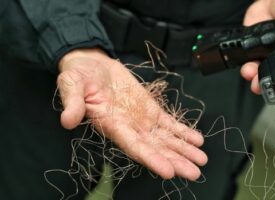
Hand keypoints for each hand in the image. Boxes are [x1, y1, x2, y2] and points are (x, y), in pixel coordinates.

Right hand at [57, 48, 206, 180]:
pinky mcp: (149, 109)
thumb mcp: (71, 84)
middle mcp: (129, 127)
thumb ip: (72, 103)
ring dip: (183, 149)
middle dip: (175, 160)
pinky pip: (168, 123)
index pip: (133, 147)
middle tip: (194, 172)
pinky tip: (196, 139)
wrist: (92, 64)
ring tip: (201, 159)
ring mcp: (141, 119)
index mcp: (112, 125)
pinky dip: (182, 131)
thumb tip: (67, 121)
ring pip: (165, 138)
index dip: (151, 159)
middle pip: (155, 148)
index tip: (168, 171)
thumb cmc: (79, 76)